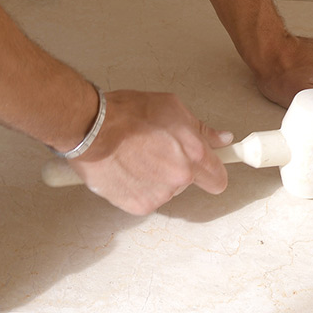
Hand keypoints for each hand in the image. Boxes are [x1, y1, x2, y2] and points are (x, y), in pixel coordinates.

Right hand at [67, 90, 231, 214]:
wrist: (91, 129)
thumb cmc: (127, 113)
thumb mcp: (171, 107)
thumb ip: (201, 129)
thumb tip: (222, 138)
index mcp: (193, 154)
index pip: (218, 178)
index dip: (213, 172)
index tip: (208, 169)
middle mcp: (179, 178)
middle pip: (189, 183)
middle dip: (179, 170)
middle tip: (158, 152)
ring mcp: (159, 194)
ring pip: (166, 191)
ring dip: (156, 178)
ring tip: (136, 157)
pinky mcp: (139, 205)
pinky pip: (146, 198)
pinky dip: (138, 188)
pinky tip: (127, 170)